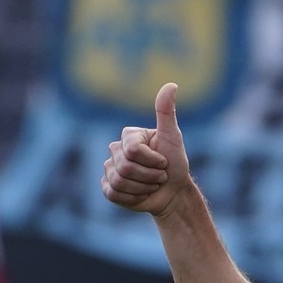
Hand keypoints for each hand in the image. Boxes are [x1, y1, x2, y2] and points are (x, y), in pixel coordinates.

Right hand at [101, 83, 191, 216]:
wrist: (173, 192)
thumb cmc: (175, 164)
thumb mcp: (173, 138)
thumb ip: (167, 112)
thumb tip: (171, 84)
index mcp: (129, 136)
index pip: (133, 150)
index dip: (153, 160)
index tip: (164, 161)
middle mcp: (115, 150)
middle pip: (125, 166)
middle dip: (150, 176)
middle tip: (160, 176)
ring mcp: (109, 169)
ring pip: (119, 181)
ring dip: (143, 187)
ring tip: (151, 184)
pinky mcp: (107, 187)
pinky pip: (113, 193)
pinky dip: (132, 198)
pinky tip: (141, 194)